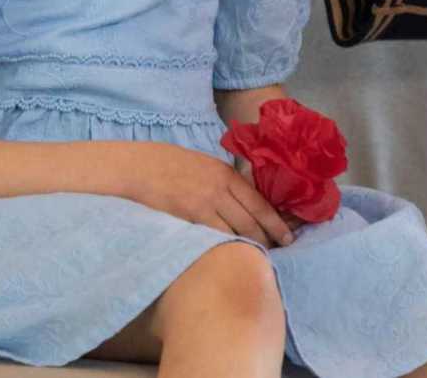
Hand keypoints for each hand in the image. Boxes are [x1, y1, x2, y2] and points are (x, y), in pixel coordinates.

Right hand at [125, 144, 294, 247]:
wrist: (137, 168)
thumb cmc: (168, 165)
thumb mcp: (204, 165)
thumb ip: (224, 182)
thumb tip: (244, 204)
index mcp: (225, 174)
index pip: (259, 203)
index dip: (276, 223)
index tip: (288, 238)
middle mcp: (219, 189)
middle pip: (251, 222)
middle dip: (266, 240)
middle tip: (276, 255)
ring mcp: (202, 206)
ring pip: (234, 234)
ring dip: (247, 249)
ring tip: (256, 263)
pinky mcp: (186, 220)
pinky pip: (211, 241)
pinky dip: (223, 251)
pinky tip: (229, 260)